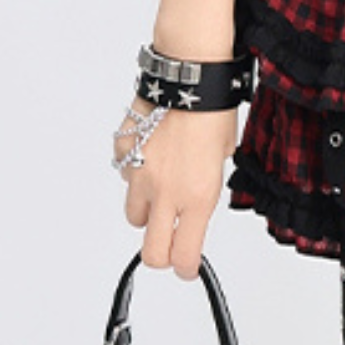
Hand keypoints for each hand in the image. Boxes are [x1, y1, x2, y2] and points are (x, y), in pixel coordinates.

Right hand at [112, 97, 239, 276]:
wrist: (188, 76)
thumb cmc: (212, 112)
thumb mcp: (222, 159)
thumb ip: (205, 189)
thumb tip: (193, 205)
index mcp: (197, 198)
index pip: (184, 255)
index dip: (185, 268)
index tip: (187, 268)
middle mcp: (165, 193)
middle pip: (152, 252)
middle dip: (160, 255)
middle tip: (169, 244)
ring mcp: (139, 175)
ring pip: (135, 214)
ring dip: (147, 210)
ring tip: (162, 187)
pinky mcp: (123, 154)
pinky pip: (125, 175)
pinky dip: (136, 172)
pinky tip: (151, 153)